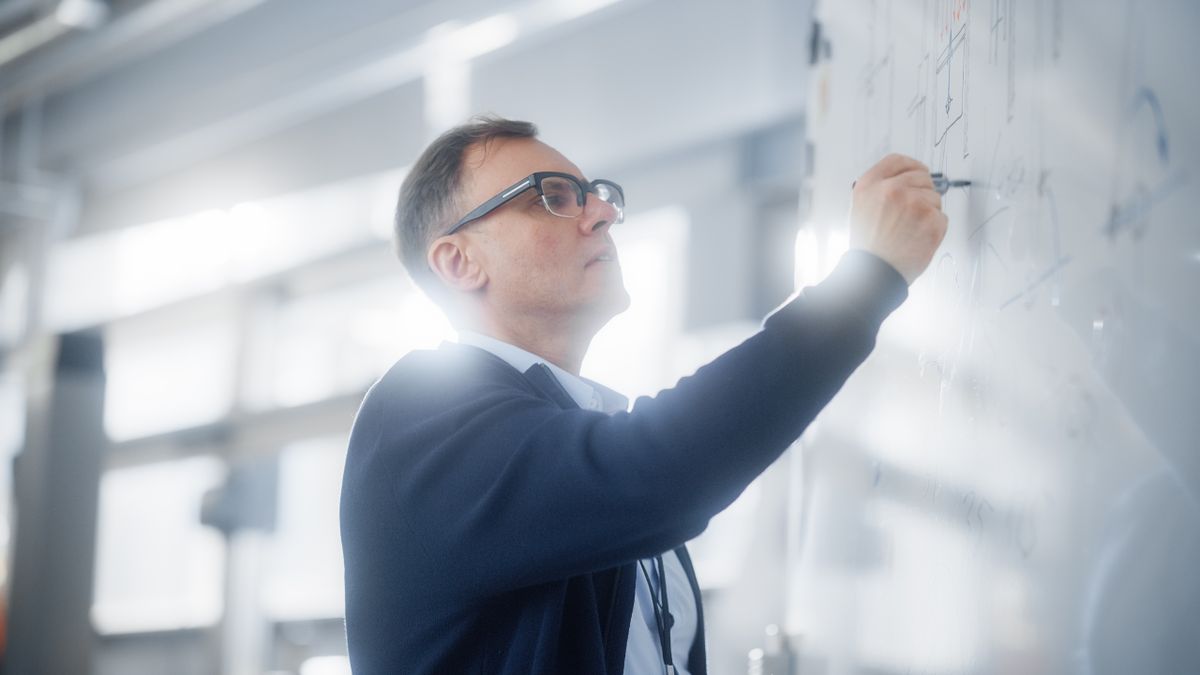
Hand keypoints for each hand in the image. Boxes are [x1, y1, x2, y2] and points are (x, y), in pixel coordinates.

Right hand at [848, 153, 948, 284]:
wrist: (873, 273)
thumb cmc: (868, 246)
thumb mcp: (861, 207)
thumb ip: (880, 188)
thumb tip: (906, 179)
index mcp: (870, 184)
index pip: (898, 161)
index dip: (910, 167)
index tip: (915, 175)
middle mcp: (892, 189)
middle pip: (922, 177)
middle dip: (921, 193)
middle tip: (910, 214)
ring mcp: (914, 203)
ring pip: (935, 197)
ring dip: (928, 212)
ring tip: (909, 230)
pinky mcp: (931, 220)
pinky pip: (942, 217)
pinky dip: (934, 229)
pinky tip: (917, 238)